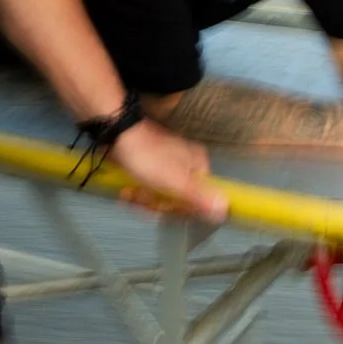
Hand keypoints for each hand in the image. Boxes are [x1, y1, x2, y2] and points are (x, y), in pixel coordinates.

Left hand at [106, 121, 226, 223]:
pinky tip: (125, 190)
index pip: (199, 198)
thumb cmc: (148, 157)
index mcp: (198, 165)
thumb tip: (225, 209)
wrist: (116, 133)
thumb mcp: (175, 181)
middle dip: (156, 203)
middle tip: (140, 197)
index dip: (180, 209)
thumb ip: (200, 197)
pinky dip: (136, 191)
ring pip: (160, 195)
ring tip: (128, 192)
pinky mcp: (149, 165)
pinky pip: (148, 187)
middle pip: (177, 198)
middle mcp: (186, 163)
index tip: (163, 210)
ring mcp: (167, 164)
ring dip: (142, 199)